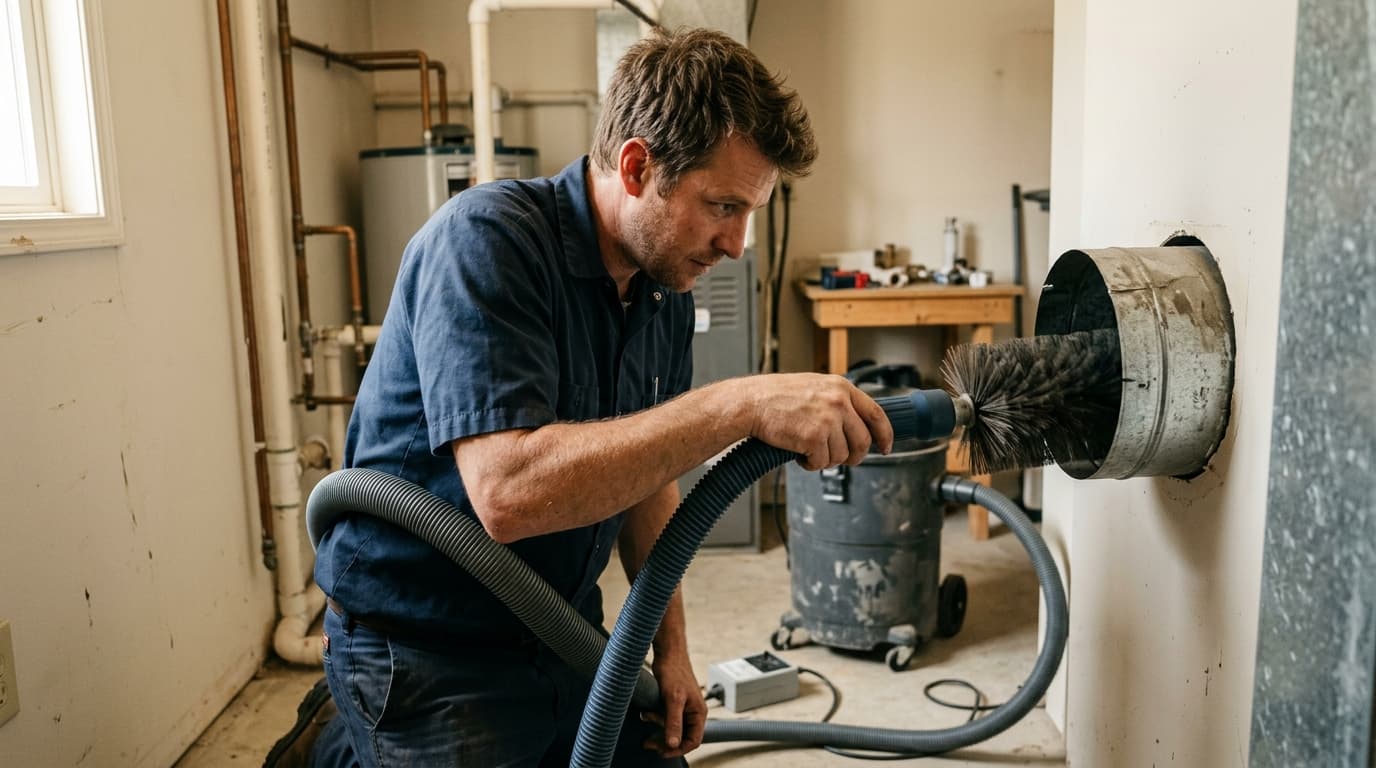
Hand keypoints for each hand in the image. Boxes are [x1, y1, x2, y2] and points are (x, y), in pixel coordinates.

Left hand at [642, 651, 705, 757]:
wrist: (668, 652)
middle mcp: (693, 712)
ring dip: (657, 727)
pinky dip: (655, 718)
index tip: (662, 752)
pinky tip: (646, 712)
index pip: (693, 741)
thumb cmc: (674, 671)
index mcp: (699, 713)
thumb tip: (673, 744)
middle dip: (664, 741)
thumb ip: (673, 722)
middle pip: (681, 737)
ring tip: (645, 718)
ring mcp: (683, 707)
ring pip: (671, 728)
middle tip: (648, 743)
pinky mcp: (673, 702)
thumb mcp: (673, 699)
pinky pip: (665, 718)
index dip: (678, 750)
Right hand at [741, 373, 893, 470]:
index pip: (876, 414)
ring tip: (808, 449)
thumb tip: (854, 425)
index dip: (884, 434)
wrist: (751, 403)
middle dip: (854, 457)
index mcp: (841, 387)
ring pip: (841, 455)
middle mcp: (839, 402)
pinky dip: (810, 464)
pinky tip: (798, 453)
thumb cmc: (775, 396)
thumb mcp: (814, 387)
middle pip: (862, 441)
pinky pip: (822, 463)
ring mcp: (828, 419)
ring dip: (825, 459)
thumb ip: (837, 401)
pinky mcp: (814, 437)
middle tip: (843, 460)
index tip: (885, 447)